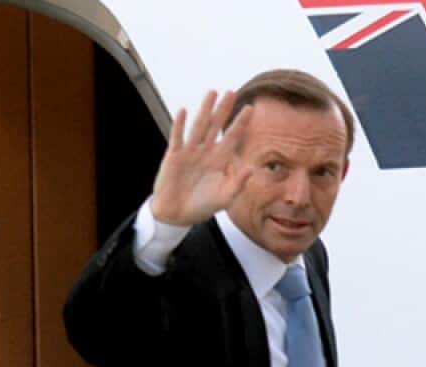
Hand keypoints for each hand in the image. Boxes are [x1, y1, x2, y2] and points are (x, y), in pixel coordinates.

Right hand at [150, 90, 253, 225]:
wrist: (177, 215)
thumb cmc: (202, 206)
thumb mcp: (224, 198)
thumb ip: (237, 183)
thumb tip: (251, 168)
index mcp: (219, 160)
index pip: (232, 137)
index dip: (240, 123)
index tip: (250, 108)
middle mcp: (206, 152)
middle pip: (216, 126)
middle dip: (224, 110)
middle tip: (232, 92)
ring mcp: (189, 152)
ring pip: (199, 126)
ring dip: (205, 110)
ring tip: (212, 93)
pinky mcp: (174, 156)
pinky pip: (178, 137)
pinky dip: (180, 125)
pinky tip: (183, 111)